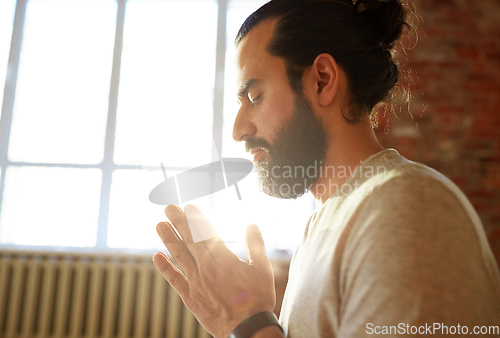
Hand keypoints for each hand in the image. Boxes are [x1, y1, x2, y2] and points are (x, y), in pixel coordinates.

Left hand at [153, 204, 275, 337]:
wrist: (248, 330)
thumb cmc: (258, 299)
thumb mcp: (262, 269)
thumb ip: (256, 245)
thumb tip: (252, 225)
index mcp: (224, 259)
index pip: (207, 233)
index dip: (196, 218)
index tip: (189, 206)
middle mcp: (207, 268)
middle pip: (190, 240)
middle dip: (179, 222)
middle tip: (169, 208)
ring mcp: (197, 283)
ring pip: (179, 256)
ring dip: (169, 239)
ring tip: (159, 224)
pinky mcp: (190, 297)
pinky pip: (174, 280)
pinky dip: (165, 267)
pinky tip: (156, 256)